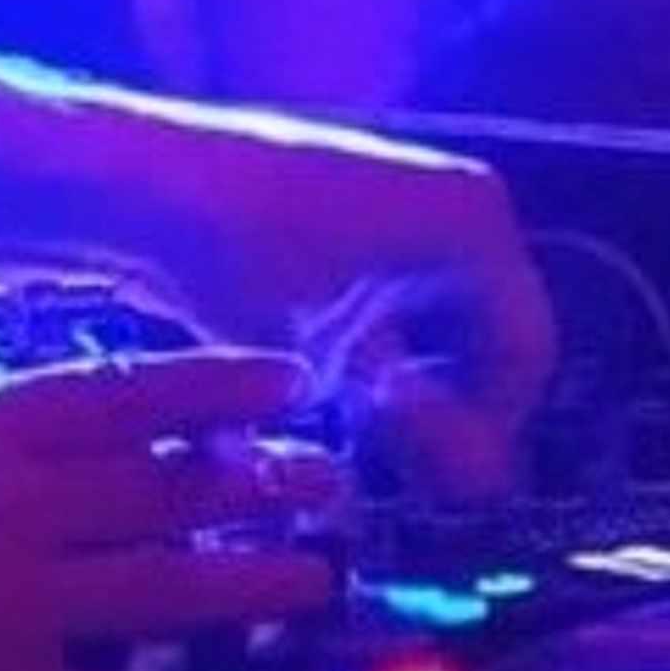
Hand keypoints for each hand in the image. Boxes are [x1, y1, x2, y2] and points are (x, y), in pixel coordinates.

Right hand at [0, 351, 337, 670]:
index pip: (122, 392)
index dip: (216, 385)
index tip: (283, 380)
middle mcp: (10, 503)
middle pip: (169, 481)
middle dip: (262, 478)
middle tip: (329, 479)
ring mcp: (21, 604)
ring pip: (173, 581)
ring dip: (258, 578)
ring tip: (319, 575)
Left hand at [129, 119, 556, 501]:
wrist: (143, 185)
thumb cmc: (245, 258)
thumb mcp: (340, 356)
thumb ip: (425, 425)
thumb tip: (492, 485)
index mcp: (473, 218)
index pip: (526, 344)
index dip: (495, 423)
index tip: (446, 479)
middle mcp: (458, 202)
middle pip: (489, 333)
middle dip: (453, 405)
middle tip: (400, 461)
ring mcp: (412, 202)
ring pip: (443, 324)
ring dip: (415, 385)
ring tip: (359, 426)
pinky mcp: (365, 217)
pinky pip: (404, 300)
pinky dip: (381, 350)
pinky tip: (333, 387)